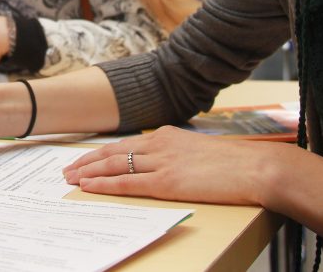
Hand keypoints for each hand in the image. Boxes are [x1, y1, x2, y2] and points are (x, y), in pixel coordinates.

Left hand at [62, 125, 269, 204]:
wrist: (257, 168)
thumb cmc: (237, 164)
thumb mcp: (202, 152)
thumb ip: (181, 156)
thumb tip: (170, 166)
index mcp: (169, 136)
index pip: (127, 144)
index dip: (103, 153)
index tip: (85, 160)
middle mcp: (161, 144)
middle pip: (114, 152)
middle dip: (87, 161)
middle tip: (66, 170)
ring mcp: (163, 162)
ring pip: (115, 165)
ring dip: (89, 173)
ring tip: (69, 179)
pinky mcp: (167, 181)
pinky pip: (127, 183)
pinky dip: (105, 184)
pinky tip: (88, 187)